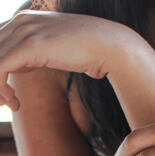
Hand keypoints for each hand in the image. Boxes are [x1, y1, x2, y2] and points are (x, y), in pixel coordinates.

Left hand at [0, 10, 130, 110]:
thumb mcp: (57, 50)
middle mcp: (21, 21)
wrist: (111, 47)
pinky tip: (15, 103)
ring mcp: (25, 31)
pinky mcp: (31, 46)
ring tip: (12, 105)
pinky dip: (0, 88)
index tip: (8, 92)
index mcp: (27, 20)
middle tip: (7, 101)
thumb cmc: (90, 52)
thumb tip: (24, 64)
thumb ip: (37, 53)